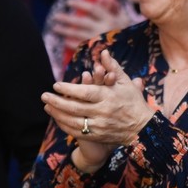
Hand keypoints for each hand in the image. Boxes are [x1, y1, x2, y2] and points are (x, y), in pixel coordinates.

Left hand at [41, 49, 153, 169]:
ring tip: (46, 106)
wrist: (143, 128)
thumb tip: (103, 51)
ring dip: (57, 114)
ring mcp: (100, 126)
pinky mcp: (98, 136)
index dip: (69, 89)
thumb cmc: (133, 102)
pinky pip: (77, 132)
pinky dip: (65, 125)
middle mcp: (103, 112)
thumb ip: (112, 67)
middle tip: (44, 95)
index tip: (56, 85)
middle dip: (57, 101)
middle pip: (75, 108)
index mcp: (109, 97)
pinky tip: (57, 118)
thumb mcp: (125, 82)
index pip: (85, 92)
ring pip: (73, 121)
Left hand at [51, 0, 132, 50]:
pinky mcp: (97, 52)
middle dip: (68, 19)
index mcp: (110, 19)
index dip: (80, 5)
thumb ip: (113, 5)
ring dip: (66, 31)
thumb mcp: (124, 17)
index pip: (93, 9)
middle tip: (55, 16)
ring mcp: (99, 41)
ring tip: (55, 28)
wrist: (133, 53)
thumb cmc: (127, 31)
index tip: (68, 2)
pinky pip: (82, 48)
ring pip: (79, 35)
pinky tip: (65, 42)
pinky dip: (73, 45)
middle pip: (82, 22)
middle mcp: (104, 29)